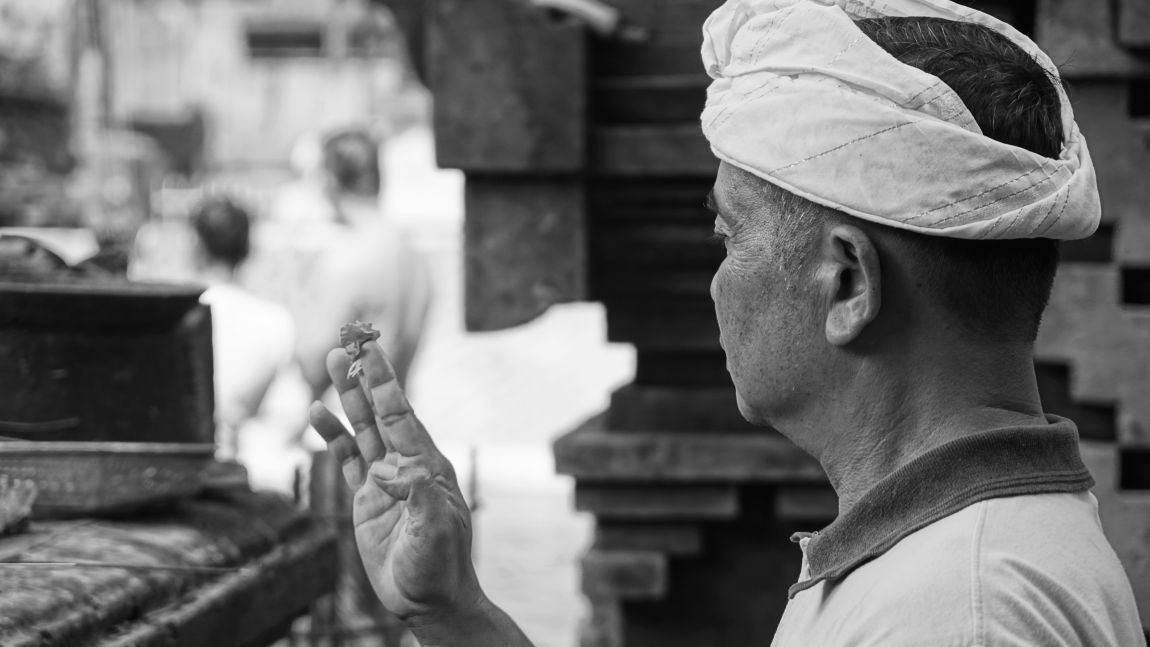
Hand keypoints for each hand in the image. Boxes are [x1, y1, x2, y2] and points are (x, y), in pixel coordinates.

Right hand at [308, 342, 480, 624]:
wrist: (429, 599)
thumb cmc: (440, 566)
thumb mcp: (437, 531)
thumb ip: (420, 498)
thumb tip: (396, 471)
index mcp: (427, 465)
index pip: (402, 415)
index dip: (385, 381)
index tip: (372, 348)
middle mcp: (406, 465)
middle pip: (380, 413)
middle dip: (363, 380)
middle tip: (344, 344)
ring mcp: (385, 480)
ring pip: (362, 430)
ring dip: (346, 400)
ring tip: (330, 366)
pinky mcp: (366, 499)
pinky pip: (348, 460)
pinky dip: (333, 438)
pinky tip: (319, 415)